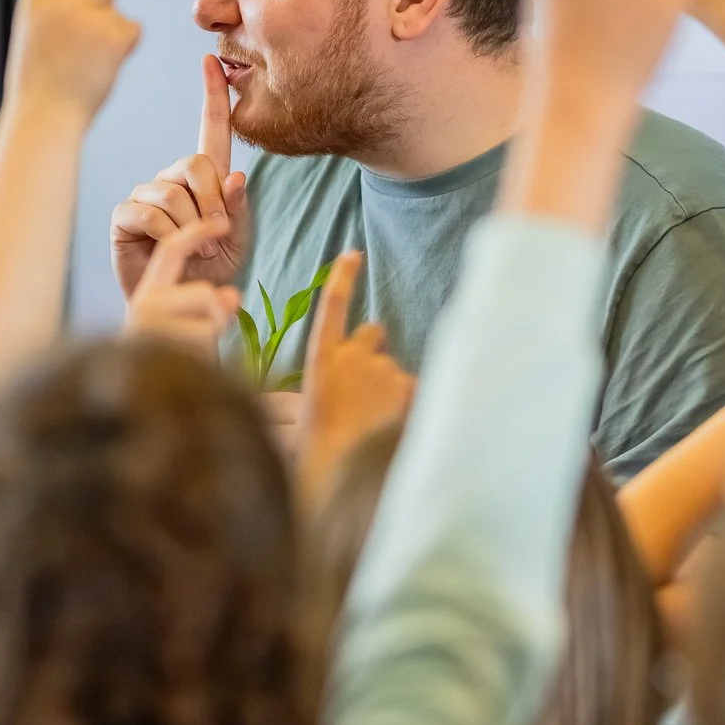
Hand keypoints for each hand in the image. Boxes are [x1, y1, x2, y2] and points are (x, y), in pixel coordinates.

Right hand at [110, 55, 248, 295]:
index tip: (212, 62)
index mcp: (203, 179)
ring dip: (192, 227)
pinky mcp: (124, 216)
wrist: (181, 306)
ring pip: (173, 193)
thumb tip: (235, 174)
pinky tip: (170, 250)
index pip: (209, 130)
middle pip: (194, 163)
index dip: (213, 96)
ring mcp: (145, 194)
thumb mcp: (235, 240)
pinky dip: (168, 235)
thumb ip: (237, 208)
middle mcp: (171, 179)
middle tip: (216, 234)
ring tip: (197, 251)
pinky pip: (149, 212)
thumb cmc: (209, 273)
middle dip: (212, 202)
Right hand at [123, 217, 241, 358]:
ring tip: (193, 355)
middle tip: (209, 335)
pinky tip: (189, 367)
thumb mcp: (198, 322)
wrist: (151, 400)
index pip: (171, 250)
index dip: (198, 231)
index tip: (224, 222)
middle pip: (204, 291)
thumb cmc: (177, 362)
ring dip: (212, 335)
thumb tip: (231, 295)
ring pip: (207, 314)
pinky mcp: (155, 344)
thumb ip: (215, 301)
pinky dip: (205, 353)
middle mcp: (143, 303)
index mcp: (149, 292)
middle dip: (218, 314)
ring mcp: (147, 325)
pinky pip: (202, 336)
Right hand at [296, 251, 414, 505]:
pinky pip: (421, 392)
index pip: (332, 306)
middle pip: (374, 335)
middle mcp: (354, 356)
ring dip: (395, 390)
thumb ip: (320, 397)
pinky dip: (416, 408)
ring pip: (398, 373)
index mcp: (320, 360)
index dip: (343, 278)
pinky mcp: (411, 387)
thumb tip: (317, 401)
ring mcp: (384, 369)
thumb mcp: (303, 420)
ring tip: (382, 428)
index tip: (353, 254)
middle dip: (376, 350)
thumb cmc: (315, 453)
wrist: (340, 470)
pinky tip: (401, 431)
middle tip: (373, 382)